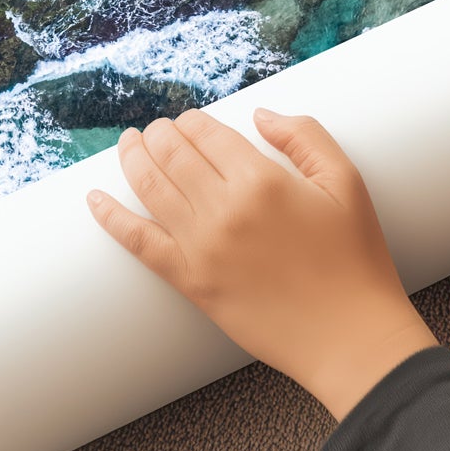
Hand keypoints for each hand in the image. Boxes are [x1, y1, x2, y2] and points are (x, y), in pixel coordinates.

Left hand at [87, 107, 436, 419]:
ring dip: (132, 159)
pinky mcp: (191, 282)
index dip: (192, 121)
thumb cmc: (355, 259)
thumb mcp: (346, 182)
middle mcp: (224, 208)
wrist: (348, 336)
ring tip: (127, 145)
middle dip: (160, 135)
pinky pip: (138, 243)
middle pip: (173, 155)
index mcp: (262, 179)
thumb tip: (259, 114)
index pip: (207, 133)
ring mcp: (202, 247)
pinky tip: (94, 199)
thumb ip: (305, 137)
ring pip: (150, 188)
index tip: (188, 120)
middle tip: (156, 130)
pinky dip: (111, 218)